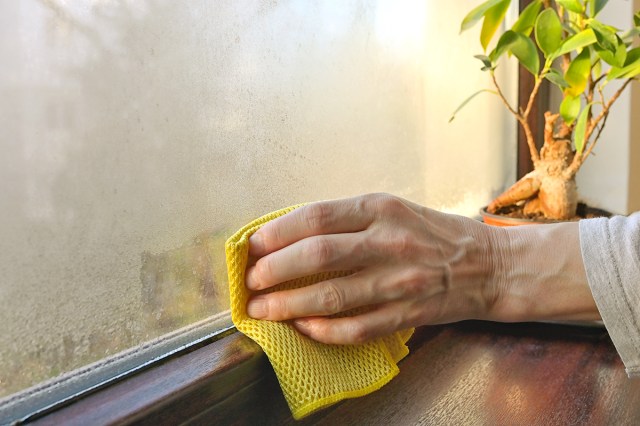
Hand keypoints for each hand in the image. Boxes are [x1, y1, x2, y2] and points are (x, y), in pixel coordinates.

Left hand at [245, 193, 501, 343]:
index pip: (316, 217)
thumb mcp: (393, 209)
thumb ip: (348, 220)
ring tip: (263, 310)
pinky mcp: (408, 312)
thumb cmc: (434, 234)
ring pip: (332, 296)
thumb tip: (290, 235)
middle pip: (317, 256)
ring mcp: (399, 280)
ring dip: (289, 306)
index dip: (277, 233)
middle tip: (251, 282)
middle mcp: (389, 241)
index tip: (253, 246)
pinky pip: (358, 327)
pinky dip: (325, 331)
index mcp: (381, 208)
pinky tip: (304, 329)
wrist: (491, 265)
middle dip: (274, 271)